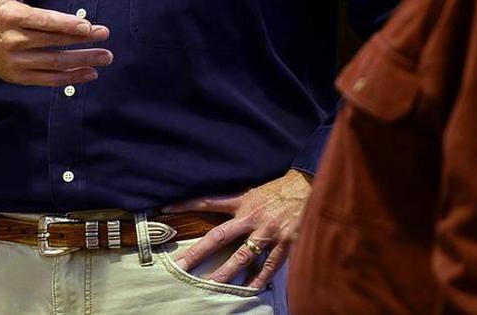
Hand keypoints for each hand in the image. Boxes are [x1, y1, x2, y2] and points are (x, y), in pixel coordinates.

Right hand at [0, 0, 112, 85]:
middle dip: (81, 39)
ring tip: (106, 56)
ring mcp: (18, 62)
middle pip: (53, 42)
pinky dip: (71, 78)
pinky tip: (91, 73)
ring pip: (55, 63)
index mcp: (12, 17)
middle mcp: (14, 41)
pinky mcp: (21, 78)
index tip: (88, 25)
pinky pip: (50, 79)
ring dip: (82, 60)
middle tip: (104, 34)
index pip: (43, 21)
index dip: (65, 24)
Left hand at [167, 169, 311, 288]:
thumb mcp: (255, 190)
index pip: (209, 201)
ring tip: (210, 286)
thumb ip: (238, 201)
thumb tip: (219, 209)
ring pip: (242, 256)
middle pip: (219, 236)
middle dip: (199, 251)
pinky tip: (248, 290)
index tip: (166, 209)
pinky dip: (259, 279)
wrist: (310, 185)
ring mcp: (267, 232)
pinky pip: (269, 266)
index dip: (187, 204)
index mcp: (242, 201)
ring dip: (225, 272)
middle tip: (181, 265)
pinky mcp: (285, 243)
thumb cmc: (281, 188)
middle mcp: (251, 217)